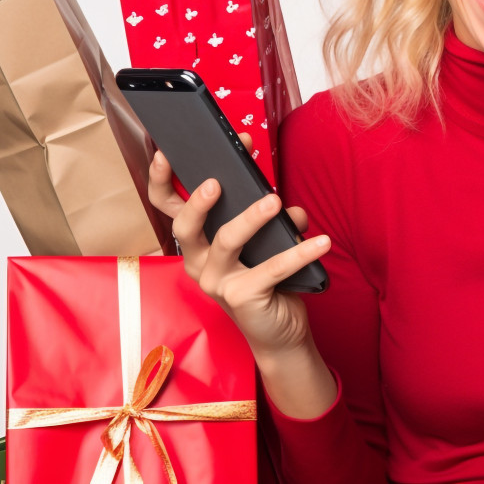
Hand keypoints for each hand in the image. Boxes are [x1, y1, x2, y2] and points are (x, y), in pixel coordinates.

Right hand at [146, 137, 331, 360]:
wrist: (279, 331)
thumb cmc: (267, 278)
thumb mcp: (267, 241)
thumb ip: (273, 217)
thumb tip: (290, 208)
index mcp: (198, 243)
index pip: (168, 208)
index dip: (162, 180)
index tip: (167, 153)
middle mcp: (199, 262)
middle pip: (184, 227)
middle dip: (196, 202)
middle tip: (216, 182)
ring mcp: (217, 282)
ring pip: (227, 241)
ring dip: (253, 218)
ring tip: (276, 202)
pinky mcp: (242, 297)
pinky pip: (272, 268)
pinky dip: (300, 253)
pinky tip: (321, 241)